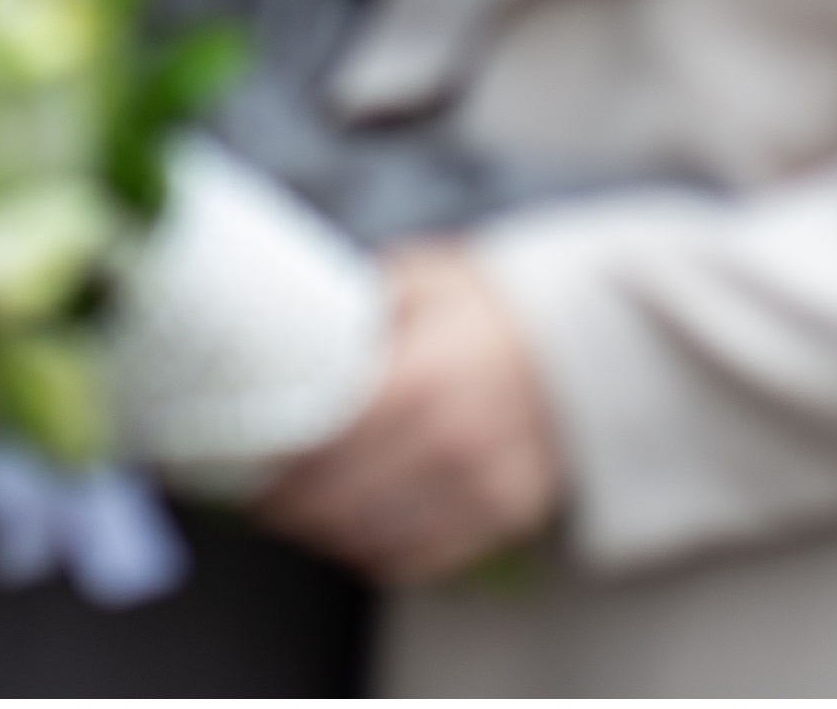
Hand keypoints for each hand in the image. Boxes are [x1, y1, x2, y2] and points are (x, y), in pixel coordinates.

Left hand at [256, 239, 562, 584]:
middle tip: (256, 484)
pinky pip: (415, 559)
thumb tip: (297, 323)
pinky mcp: (500, 517)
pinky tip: (349, 525)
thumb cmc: (499, 302)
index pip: (321, 441)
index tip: (240, 451)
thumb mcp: (428, 277)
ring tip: (294, 506)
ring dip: (320, 529)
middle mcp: (447, 442)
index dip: (273, 456)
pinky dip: (371, 550)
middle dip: (284, 498)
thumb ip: (363, 304)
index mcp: (421, 377)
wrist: (596, 337)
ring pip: (367, 537)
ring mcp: (478, 488)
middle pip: (333, 499)